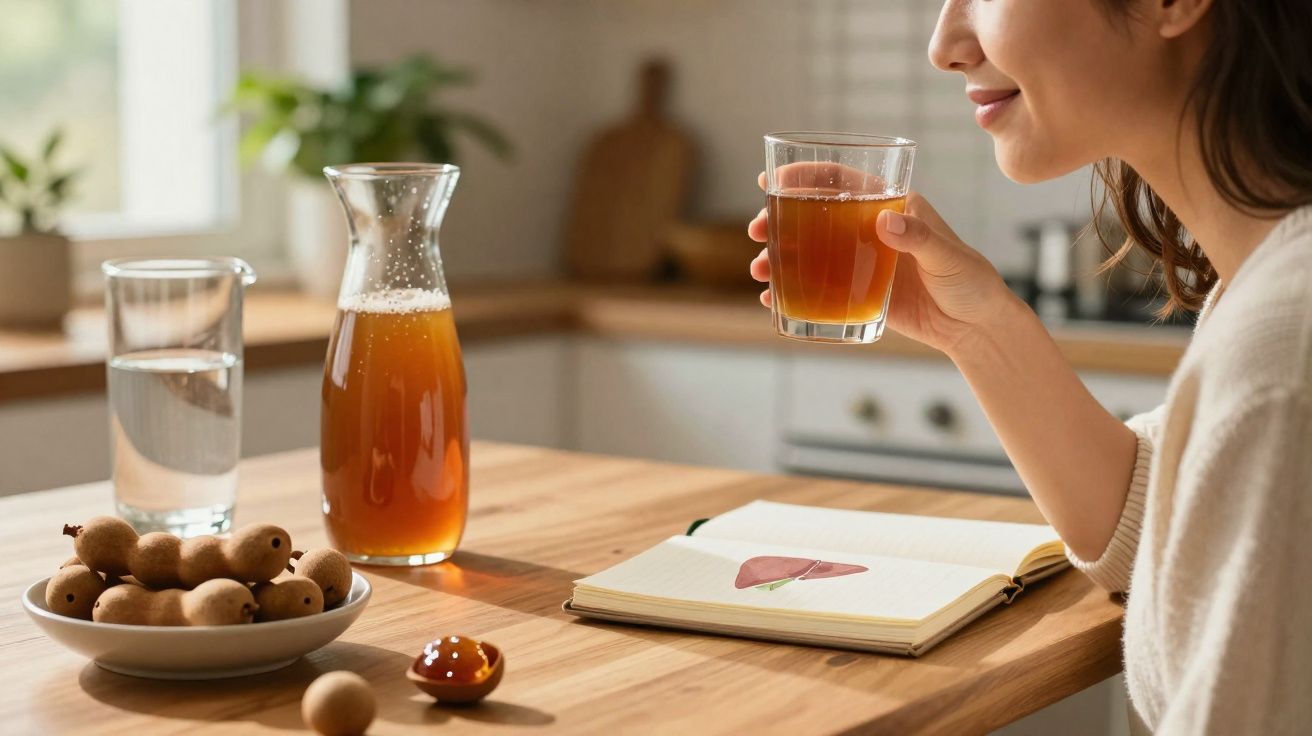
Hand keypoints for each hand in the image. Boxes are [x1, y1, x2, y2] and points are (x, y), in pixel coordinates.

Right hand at [747, 173, 1014, 353]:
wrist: (975, 328)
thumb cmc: (971, 282)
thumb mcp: (948, 258)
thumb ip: (917, 239)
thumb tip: (883, 221)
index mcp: (891, 206)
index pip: (842, 180)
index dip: (806, 176)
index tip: (773, 180)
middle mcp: (869, 230)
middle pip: (814, 214)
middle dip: (778, 218)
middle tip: (756, 230)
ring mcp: (860, 262)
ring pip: (808, 251)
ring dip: (778, 256)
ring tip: (759, 270)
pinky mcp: (858, 293)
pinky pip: (817, 288)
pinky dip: (792, 292)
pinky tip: (772, 299)